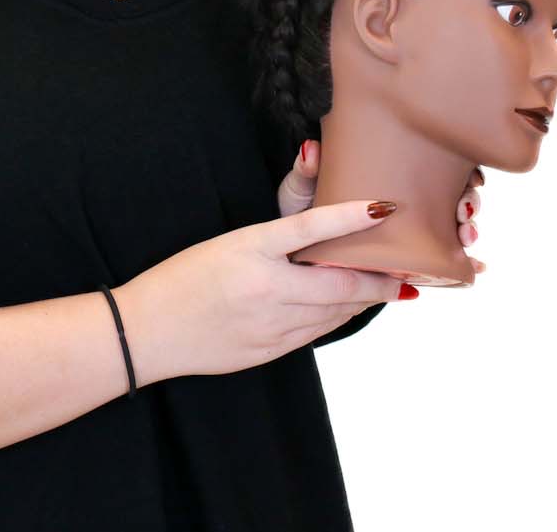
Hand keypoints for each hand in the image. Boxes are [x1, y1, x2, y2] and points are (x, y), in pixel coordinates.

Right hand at [116, 199, 416, 384]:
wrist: (148, 330)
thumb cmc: (181, 279)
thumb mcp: (225, 246)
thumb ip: (273, 248)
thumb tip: (320, 248)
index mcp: (250, 248)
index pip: (312, 227)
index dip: (352, 216)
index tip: (385, 207)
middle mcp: (266, 287)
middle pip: (340, 284)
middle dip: (381, 279)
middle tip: (409, 270)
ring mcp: (270, 324)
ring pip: (335, 312)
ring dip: (364, 300)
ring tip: (389, 288)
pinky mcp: (270, 350)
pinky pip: (316, 332)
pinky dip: (336, 317)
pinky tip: (347, 308)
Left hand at [278, 141, 486, 275]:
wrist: (294, 253)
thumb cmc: (301, 211)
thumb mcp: (301, 188)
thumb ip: (305, 170)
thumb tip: (311, 150)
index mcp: (387, 171)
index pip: (432, 160)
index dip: (460, 166)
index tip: (470, 176)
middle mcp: (406, 198)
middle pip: (453, 192)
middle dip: (469, 201)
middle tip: (464, 212)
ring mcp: (410, 230)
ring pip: (453, 224)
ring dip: (467, 229)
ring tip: (465, 236)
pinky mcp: (407, 258)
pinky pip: (443, 258)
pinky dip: (465, 262)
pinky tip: (477, 267)